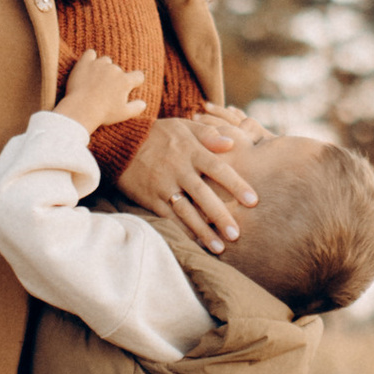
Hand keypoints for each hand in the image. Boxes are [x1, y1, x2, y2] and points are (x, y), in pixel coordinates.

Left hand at [58, 49, 150, 135]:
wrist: (81, 109)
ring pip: (105, 60)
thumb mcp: (124, 114)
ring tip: (95, 79)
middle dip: (114, 77)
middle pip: (118, 69)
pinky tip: (88, 66)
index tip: (131, 87)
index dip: (136, 81)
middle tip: (105, 90)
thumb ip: (136, 108)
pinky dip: (90, 58)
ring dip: (103, 67)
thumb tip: (143, 103)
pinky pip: (90, 54)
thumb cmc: (103, 113)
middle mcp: (115, 70)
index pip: (138, 76)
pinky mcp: (85, 63)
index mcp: (125, 81)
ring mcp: (99, 64)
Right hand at [111, 112, 258, 250]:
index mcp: (191, 151)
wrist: (120, 143)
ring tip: (219, 247)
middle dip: (220, 216)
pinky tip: (196, 243)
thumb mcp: (182, 126)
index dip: (236, 185)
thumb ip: (208, 134)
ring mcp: (164, 186)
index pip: (218, 169)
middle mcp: (179, 169)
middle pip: (203, 195)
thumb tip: (231, 143)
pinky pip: (168, 218)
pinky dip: (182, 231)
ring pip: (186, 211)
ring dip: (203, 231)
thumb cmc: (158, 134)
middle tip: (236, 234)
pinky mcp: (151, 198)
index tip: (253, 201)